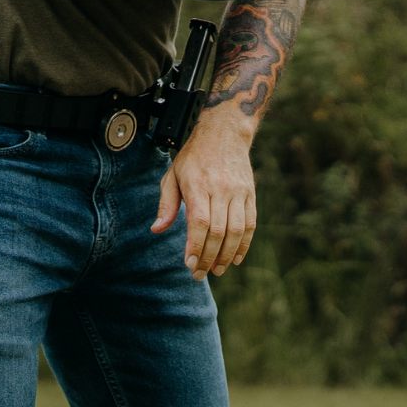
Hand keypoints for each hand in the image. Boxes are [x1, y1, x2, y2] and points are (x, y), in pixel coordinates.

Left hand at [151, 109, 256, 279]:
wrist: (224, 132)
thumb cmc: (193, 156)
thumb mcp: (172, 175)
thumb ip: (166, 204)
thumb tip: (157, 230)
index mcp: (197, 184)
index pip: (200, 222)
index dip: (196, 246)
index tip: (189, 264)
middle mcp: (220, 188)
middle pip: (218, 231)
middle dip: (209, 257)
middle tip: (200, 274)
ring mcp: (238, 191)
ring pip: (236, 230)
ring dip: (227, 255)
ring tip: (217, 270)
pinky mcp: (250, 193)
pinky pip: (250, 224)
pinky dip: (244, 244)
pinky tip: (235, 258)